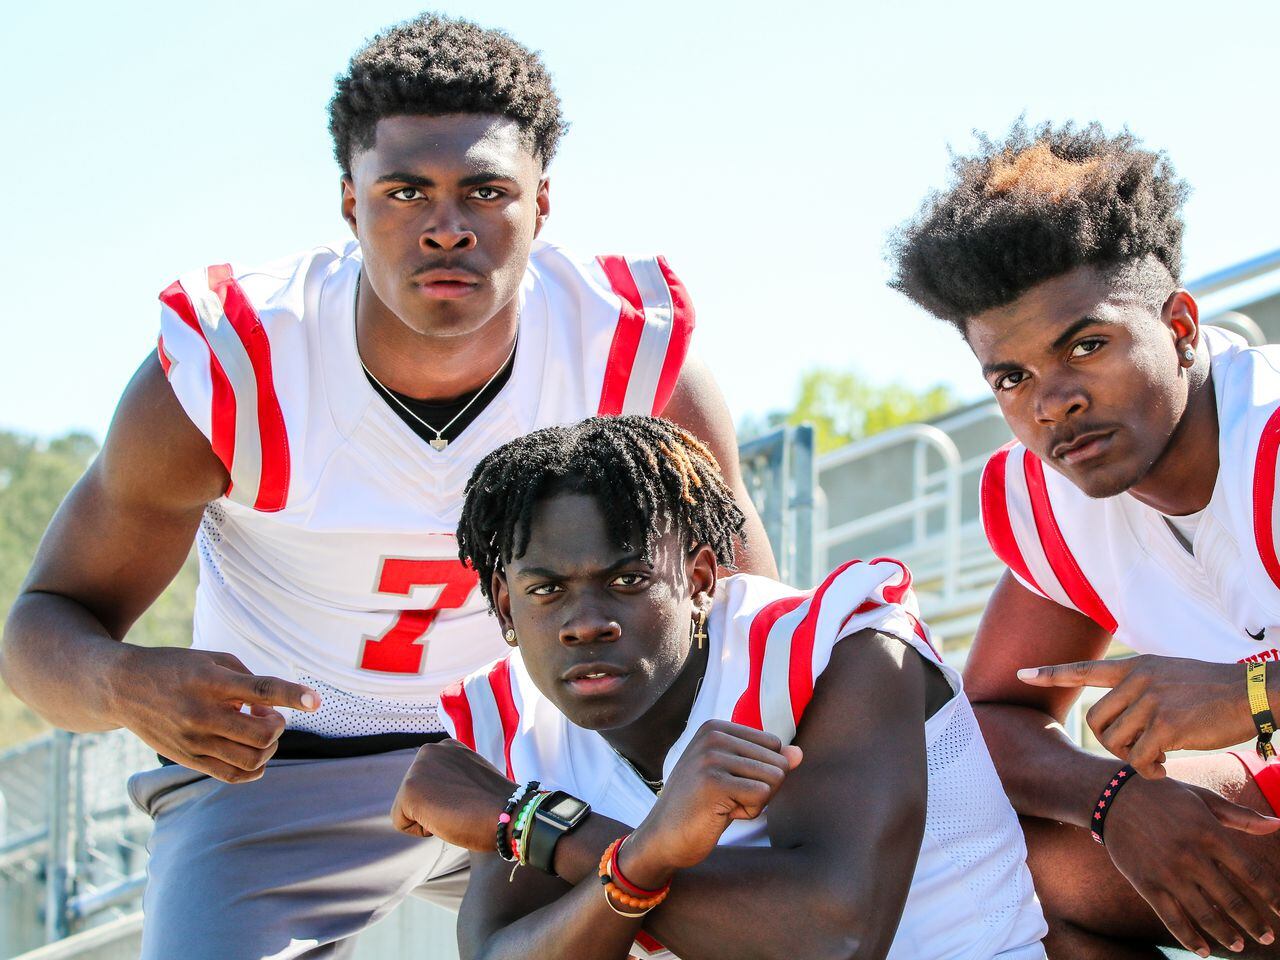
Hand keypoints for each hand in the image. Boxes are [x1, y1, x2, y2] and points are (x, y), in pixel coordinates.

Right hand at [109, 645, 319, 782]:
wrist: (122, 687)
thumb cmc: (175, 667)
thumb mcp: (212, 659)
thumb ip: (246, 680)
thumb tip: (273, 706)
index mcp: (212, 682)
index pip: (261, 690)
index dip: (292, 696)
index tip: (316, 701)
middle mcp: (203, 714)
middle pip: (262, 735)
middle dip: (278, 725)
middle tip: (267, 713)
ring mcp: (194, 741)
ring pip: (252, 760)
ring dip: (268, 746)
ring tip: (255, 728)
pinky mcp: (188, 759)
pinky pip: (233, 775)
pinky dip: (254, 768)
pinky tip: (251, 748)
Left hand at [391, 739, 514, 850]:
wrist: (509, 813)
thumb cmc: (496, 805)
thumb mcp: (471, 779)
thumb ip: (452, 777)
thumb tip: (442, 792)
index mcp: (446, 747)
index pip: (429, 783)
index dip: (447, 800)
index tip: (469, 799)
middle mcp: (429, 751)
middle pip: (415, 794)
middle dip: (434, 807)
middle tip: (462, 807)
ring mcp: (418, 769)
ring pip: (406, 808)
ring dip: (429, 818)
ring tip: (455, 812)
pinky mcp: (409, 790)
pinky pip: (401, 822)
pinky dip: (421, 831)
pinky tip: (446, 820)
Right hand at [622, 720, 801, 886]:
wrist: (662, 836)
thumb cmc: (701, 807)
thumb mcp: (735, 777)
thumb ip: (767, 762)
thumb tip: (798, 753)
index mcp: (716, 727)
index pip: (774, 744)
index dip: (761, 773)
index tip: (729, 784)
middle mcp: (713, 735)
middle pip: (778, 761)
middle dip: (761, 789)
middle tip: (726, 799)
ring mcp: (712, 757)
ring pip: (775, 778)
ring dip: (755, 802)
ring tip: (723, 805)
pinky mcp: (714, 782)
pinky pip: (763, 796)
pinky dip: (749, 812)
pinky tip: (721, 814)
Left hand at [1018, 655, 1255, 776]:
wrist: (1254, 693)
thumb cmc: (1215, 691)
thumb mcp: (1171, 676)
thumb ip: (1141, 689)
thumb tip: (1118, 717)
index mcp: (1137, 666)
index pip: (1085, 669)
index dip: (1051, 673)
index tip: (1021, 674)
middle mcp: (1138, 679)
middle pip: (1095, 721)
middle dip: (1110, 744)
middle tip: (1136, 753)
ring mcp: (1151, 700)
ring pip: (1116, 742)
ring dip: (1133, 759)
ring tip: (1156, 759)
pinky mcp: (1166, 724)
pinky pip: (1140, 758)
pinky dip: (1149, 771)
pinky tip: (1164, 769)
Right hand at [1104, 773, 1279, 956]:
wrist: (1111, 795)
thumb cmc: (1162, 795)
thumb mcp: (1201, 798)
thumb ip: (1239, 816)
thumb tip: (1278, 824)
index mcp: (1209, 833)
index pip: (1250, 873)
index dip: (1270, 895)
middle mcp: (1192, 856)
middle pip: (1232, 900)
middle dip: (1253, 922)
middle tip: (1267, 936)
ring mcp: (1168, 873)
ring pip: (1205, 915)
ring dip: (1226, 934)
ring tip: (1239, 945)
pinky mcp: (1146, 884)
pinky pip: (1172, 918)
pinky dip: (1190, 938)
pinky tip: (1203, 950)